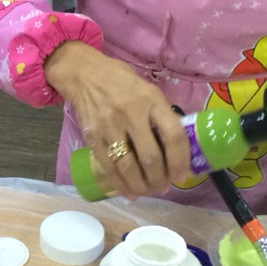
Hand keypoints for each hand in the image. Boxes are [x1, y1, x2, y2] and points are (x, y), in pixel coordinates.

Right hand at [44, 41, 190, 197]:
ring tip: (148, 190)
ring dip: (142, 186)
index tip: (182, 175)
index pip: (173, 136)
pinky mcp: (92, 137)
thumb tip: (176, 150)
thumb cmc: (121, 81)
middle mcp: (131, 113)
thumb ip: (161, 116)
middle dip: (160, 179)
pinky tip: (129, 191)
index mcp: (151, 100)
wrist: (84, 74)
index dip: (181, 161)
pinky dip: (120, 184)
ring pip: (128, 167)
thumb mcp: (148, 90)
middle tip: (164, 186)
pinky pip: (108, 167)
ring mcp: (109, 126)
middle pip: (151, 157)